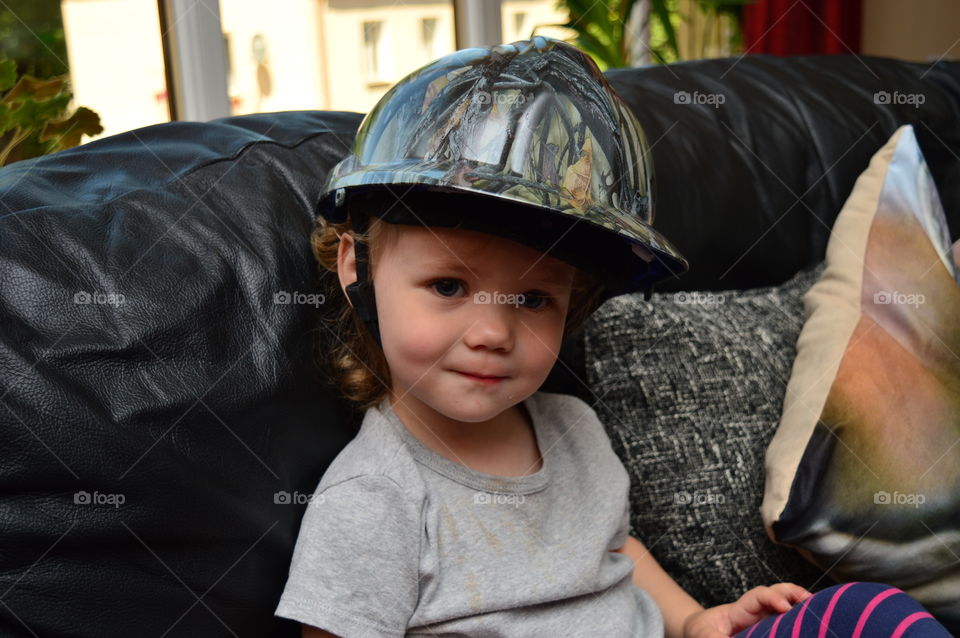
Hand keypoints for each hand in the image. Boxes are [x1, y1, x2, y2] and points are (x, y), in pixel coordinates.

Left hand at [682, 583, 811, 637]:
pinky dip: (801, 624)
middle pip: (779, 594)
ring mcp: (767, 623)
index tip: (784, 606)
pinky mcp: (773, 632)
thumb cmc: (702, 632)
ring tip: (820, 613)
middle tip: (811, 601)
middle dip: (795, 594)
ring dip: (803, 607)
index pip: (759, 596)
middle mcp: (758, 613)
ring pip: (788, 609)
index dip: (773, 597)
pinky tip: (814, 628)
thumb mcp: (703, 634)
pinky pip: (789, 626)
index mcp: (741, 609)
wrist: (700, 635)